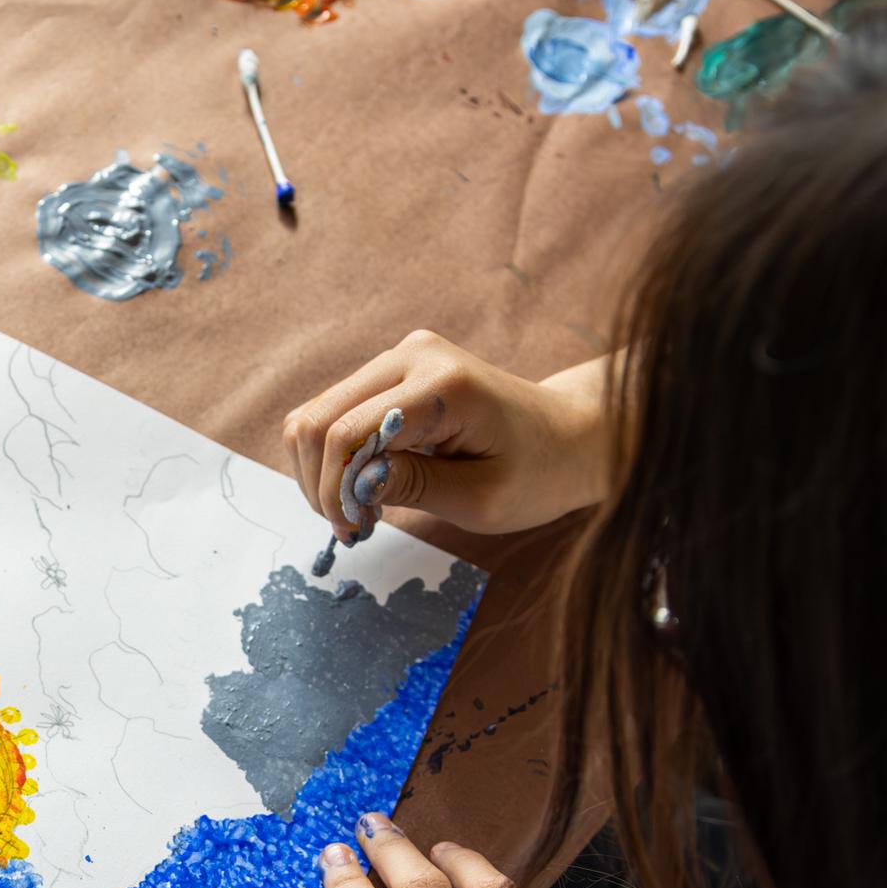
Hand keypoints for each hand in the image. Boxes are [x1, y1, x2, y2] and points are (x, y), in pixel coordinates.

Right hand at [281, 332, 613, 542]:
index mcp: (443, 384)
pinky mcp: (393, 369)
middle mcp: (413, 355)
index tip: (355, 533)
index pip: (349, 433)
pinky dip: (334, 455)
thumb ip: (415, 488)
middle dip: (321, 483)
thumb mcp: (482, 499)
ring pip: (316, 413)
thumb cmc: (537, 473)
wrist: (570, 436)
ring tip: (358, 510)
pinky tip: (363, 485)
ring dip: (322, 470)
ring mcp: (400, 356)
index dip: (335, 491)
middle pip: (319, 418)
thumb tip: (353, 484)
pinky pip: (335, 410)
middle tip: (352, 528)